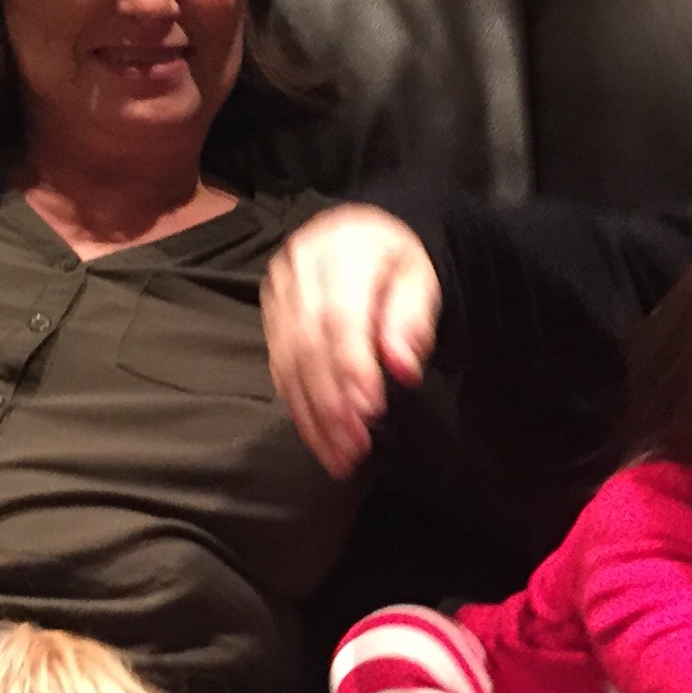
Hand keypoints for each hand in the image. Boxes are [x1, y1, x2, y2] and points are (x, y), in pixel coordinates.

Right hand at [261, 204, 440, 475]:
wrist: (363, 236)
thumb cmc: (396, 263)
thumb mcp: (420, 280)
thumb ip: (411, 320)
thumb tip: (401, 366)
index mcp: (342, 249)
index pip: (339, 315)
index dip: (351, 366)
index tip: (369, 410)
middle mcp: (300, 269)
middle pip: (307, 344)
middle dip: (330, 403)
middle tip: (355, 446)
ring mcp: (279, 293)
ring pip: (288, 362)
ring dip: (313, 416)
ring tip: (340, 456)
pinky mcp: (271, 317)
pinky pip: (279, 368)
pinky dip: (299, 408)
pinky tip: (319, 437)